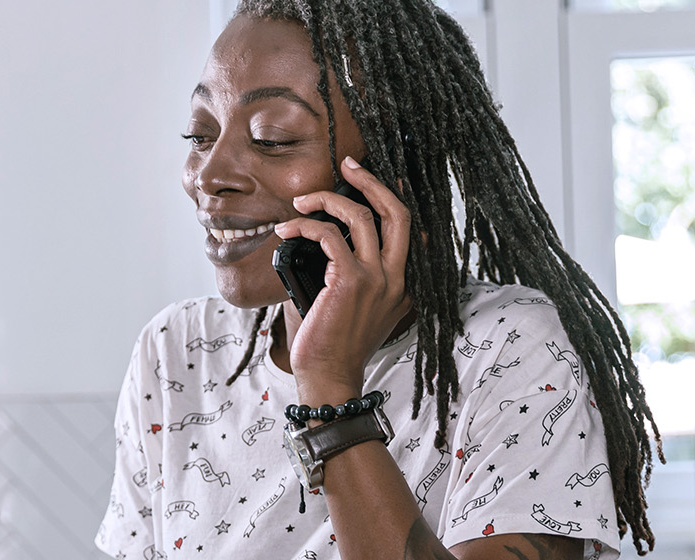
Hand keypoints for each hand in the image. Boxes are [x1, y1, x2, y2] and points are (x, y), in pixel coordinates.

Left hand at [273, 156, 412, 398]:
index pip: (408, 229)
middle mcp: (397, 278)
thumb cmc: (333, 345)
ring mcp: (377, 279)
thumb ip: (352, 275)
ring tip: (301, 200)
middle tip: (348, 163)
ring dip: (328, 199)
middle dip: (372, 180)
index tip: (371, 177)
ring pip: (361, 216)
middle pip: (397, 212)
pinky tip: (287, 231)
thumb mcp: (355, 308)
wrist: (330, 378)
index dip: (391, 197)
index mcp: (403, 285)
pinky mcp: (350, 281)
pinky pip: (329, 236)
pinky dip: (305, 225)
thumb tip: (325, 239)